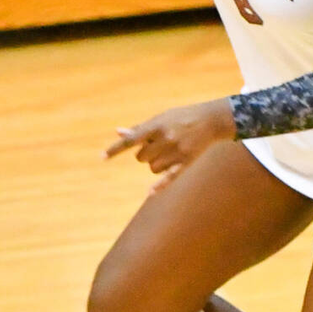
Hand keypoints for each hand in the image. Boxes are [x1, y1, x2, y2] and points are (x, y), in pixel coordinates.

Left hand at [105, 97, 235, 184]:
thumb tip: (118, 132)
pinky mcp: (186, 161)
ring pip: (152, 168)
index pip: (131, 140)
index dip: (115, 149)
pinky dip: (159, 185)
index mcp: (156, 126)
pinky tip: (149, 193)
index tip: (102, 157)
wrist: (210, 120)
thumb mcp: (160, 118)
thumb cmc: (180, 118)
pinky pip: (169, 177)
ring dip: (155, 164)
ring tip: (167, 152)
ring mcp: (176, 151)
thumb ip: (140, 128)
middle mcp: (165, 139)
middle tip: (158, 145)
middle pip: (141, 158)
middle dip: (145, 154)